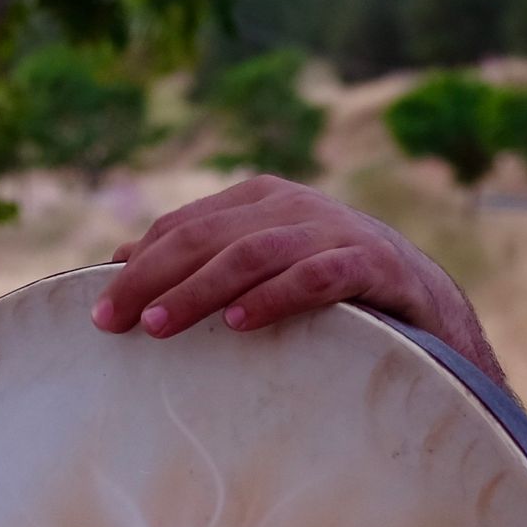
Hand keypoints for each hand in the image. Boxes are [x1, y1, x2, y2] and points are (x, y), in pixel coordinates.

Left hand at [93, 176, 505, 385]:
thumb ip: (201, 259)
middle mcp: (294, 207)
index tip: (96, 312)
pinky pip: (317, 277)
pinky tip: (240, 322)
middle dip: (153, 279)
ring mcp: (336, 232)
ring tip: (159, 326)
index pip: (183, 227)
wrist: (430, 307)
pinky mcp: (374, 265)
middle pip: (206, 238)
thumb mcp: (261, 269)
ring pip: (252, 255)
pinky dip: (275, 297)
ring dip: (200, 290)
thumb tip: (120, 263)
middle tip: (113, 323)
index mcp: (261, 201)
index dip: (137, 265)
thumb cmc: (331, 292)